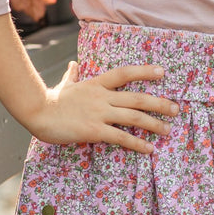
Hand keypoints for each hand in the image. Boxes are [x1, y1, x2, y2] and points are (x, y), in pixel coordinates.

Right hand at [30, 62, 178, 151]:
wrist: (37, 112)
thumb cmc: (51, 101)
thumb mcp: (65, 85)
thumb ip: (72, 76)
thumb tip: (73, 64)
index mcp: (97, 84)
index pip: (125, 73)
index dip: (145, 72)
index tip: (162, 73)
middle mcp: (102, 97)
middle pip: (138, 98)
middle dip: (160, 103)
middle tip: (176, 109)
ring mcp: (99, 113)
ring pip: (134, 117)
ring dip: (154, 124)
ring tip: (167, 130)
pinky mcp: (94, 130)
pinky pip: (121, 137)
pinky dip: (137, 143)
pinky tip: (149, 149)